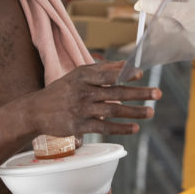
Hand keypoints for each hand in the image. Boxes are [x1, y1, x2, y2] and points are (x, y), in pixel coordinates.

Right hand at [28, 61, 160, 136]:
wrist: (36, 111)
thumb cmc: (61, 91)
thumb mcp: (77, 75)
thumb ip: (101, 69)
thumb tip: (126, 65)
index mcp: (82, 76)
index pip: (107, 74)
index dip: (125, 74)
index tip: (141, 74)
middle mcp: (83, 91)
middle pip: (115, 92)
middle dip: (139, 93)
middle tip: (157, 94)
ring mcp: (81, 109)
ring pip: (113, 110)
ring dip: (134, 112)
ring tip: (150, 112)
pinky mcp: (80, 125)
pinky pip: (104, 127)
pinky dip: (121, 128)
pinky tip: (134, 128)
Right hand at [134, 0, 194, 58]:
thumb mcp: (184, 12)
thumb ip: (161, 7)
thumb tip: (141, 4)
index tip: (139, 7)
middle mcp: (190, 3)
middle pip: (164, 4)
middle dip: (160, 13)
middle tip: (163, 19)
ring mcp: (190, 17)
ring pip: (167, 18)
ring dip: (168, 23)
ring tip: (178, 29)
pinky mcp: (190, 31)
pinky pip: (173, 28)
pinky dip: (172, 30)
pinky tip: (178, 32)